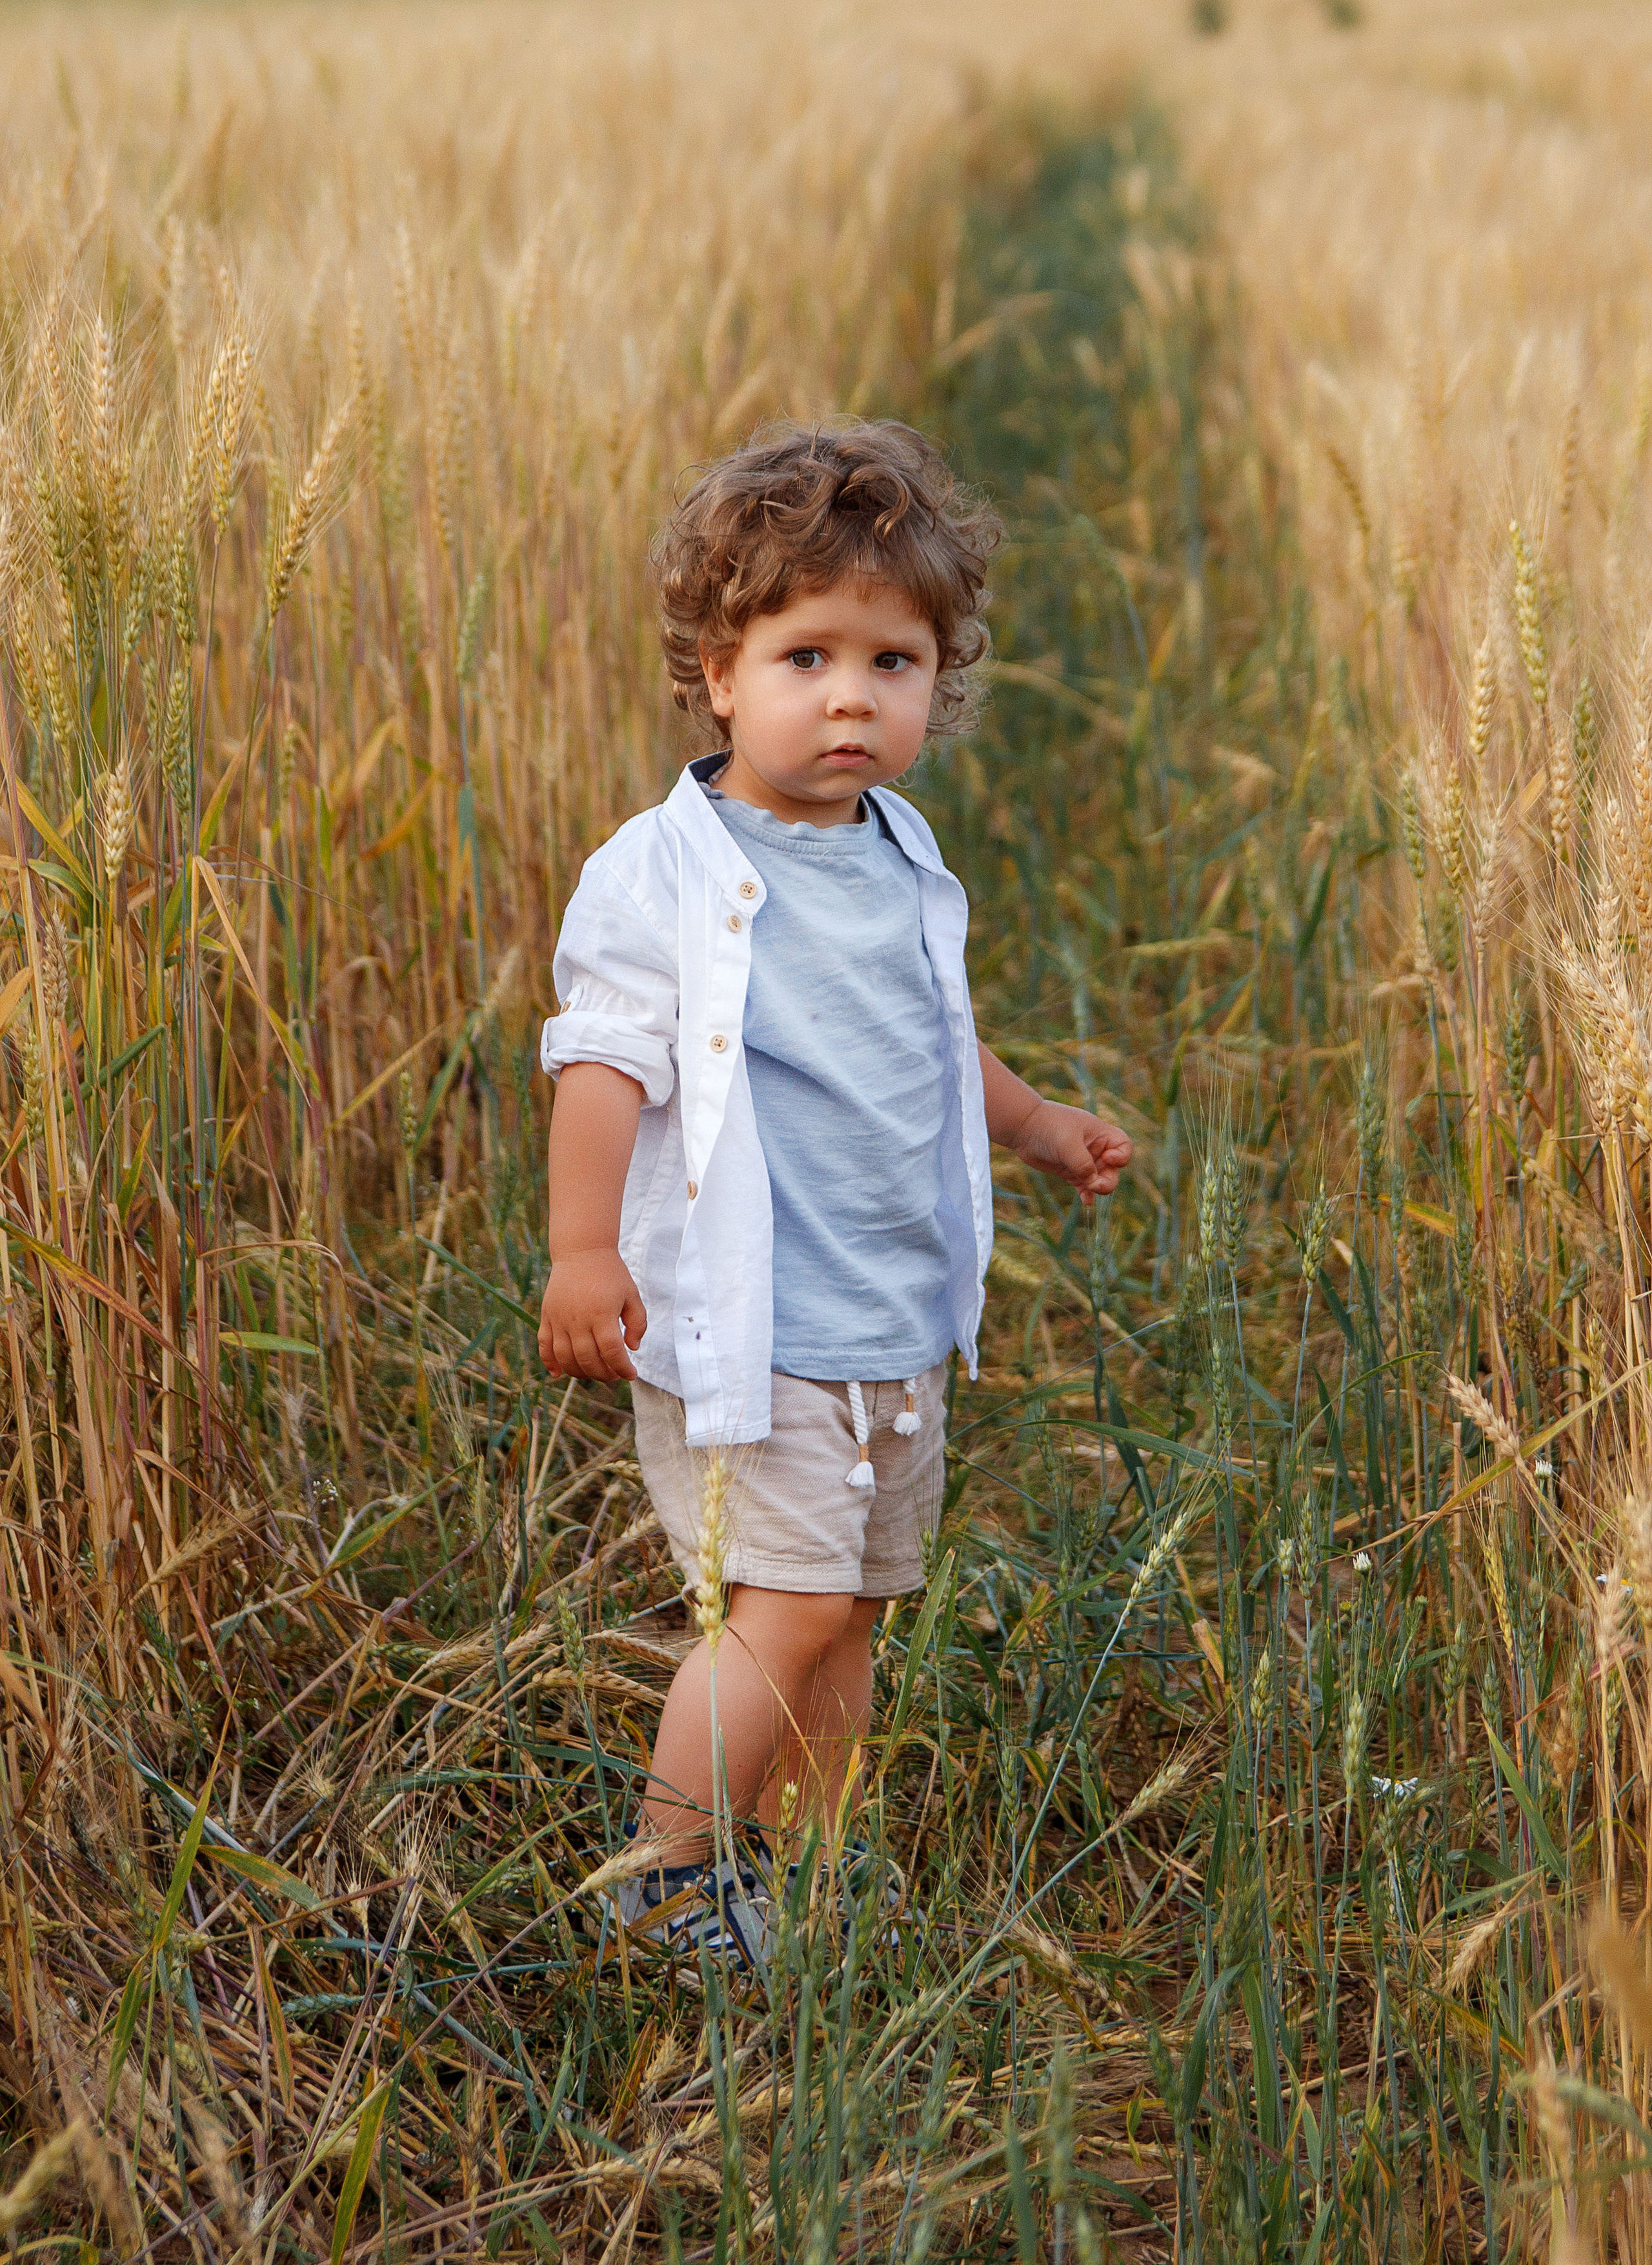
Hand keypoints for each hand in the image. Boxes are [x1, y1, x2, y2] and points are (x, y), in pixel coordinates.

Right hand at [538, 1249, 646, 1381]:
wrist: (581, 1251)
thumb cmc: (611, 1274)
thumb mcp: (632, 1295)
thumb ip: (638, 1323)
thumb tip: (633, 1348)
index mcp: (602, 1314)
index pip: (612, 1351)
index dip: (622, 1368)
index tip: (631, 1374)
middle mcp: (578, 1319)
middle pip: (588, 1359)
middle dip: (603, 1374)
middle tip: (614, 1374)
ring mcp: (559, 1319)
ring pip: (565, 1358)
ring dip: (580, 1373)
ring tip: (593, 1372)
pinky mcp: (547, 1316)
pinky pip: (544, 1346)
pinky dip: (549, 1363)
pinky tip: (558, 1373)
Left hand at [1008, 1100, 1131, 1201]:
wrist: (1023, 1127)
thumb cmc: (1049, 1127)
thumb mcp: (1068, 1143)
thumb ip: (1082, 1163)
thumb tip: (1091, 1182)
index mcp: (1101, 1134)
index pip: (1124, 1147)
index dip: (1121, 1156)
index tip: (1106, 1158)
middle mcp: (1095, 1148)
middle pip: (1113, 1169)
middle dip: (1108, 1179)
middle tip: (1094, 1184)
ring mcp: (1083, 1160)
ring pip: (1099, 1179)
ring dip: (1098, 1188)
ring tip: (1089, 1190)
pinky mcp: (1070, 1171)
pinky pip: (1084, 1186)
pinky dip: (1087, 1193)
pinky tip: (1086, 1201)